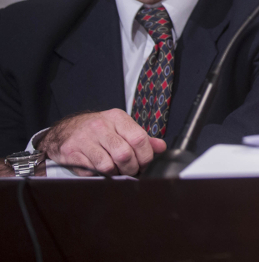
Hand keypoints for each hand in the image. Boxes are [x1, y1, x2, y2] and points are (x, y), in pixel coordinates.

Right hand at [38, 109, 165, 175]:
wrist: (64, 131)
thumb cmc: (97, 130)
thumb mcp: (120, 127)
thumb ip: (141, 137)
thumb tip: (161, 147)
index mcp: (117, 118)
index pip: (139, 138)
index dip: (146, 156)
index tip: (145, 164)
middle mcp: (101, 126)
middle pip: (125, 154)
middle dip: (132, 168)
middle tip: (131, 171)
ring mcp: (85, 139)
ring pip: (108, 165)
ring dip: (116, 173)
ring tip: (117, 171)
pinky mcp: (71, 152)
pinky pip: (92, 170)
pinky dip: (99, 175)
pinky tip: (100, 170)